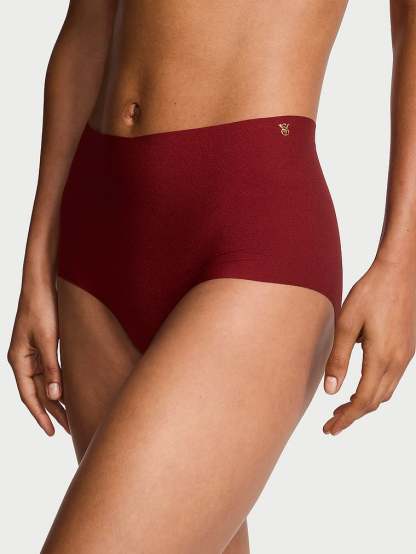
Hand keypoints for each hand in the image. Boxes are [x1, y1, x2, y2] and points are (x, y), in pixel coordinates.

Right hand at [7, 283, 69, 435]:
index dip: (41, 415)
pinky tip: (69, 393)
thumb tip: (56, 397)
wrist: (42, 284)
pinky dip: (59, 385)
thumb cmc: (42, 308)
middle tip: (70, 430)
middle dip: (53, 412)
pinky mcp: (42, 347)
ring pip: (44, 384)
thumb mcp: (48, 339)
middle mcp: (23, 360)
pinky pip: (50, 372)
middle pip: (38, 393)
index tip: (53, 432)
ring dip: (57, 401)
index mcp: (19, 360)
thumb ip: (52, 368)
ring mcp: (32, 354)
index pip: (29, 396)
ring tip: (72, 417)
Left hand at [323, 256, 415, 434]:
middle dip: (353, 416)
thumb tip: (331, 391)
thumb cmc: (370, 293)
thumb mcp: (346, 324)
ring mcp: (406, 355)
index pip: (363, 400)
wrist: (399, 271)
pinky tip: (361, 385)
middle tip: (331, 424)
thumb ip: (338, 359)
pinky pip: (392, 379)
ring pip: (386, 391)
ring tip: (342, 408)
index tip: (330, 429)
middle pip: (376, 401)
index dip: (345, 418)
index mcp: (382, 357)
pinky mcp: (407, 347)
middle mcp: (398, 361)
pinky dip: (375, 390)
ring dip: (365, 403)